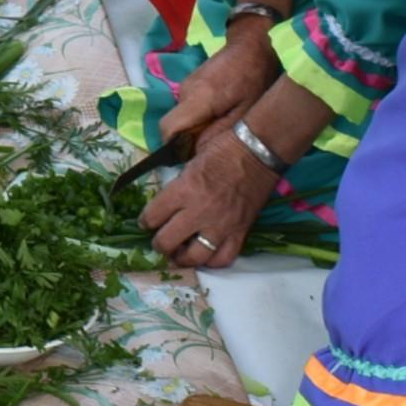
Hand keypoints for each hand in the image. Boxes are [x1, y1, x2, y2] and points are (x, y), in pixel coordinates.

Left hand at [144, 126, 269, 269]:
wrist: (260, 149)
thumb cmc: (225, 145)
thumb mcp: (191, 156)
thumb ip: (179, 180)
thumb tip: (168, 193)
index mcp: (185, 189)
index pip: (153, 216)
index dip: (145, 221)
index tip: (145, 222)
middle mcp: (200, 212)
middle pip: (167, 242)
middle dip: (159, 243)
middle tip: (160, 240)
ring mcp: (221, 226)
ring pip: (194, 257)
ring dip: (182, 258)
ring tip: (179, 253)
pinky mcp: (240, 232)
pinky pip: (224, 258)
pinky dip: (212, 260)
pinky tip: (206, 254)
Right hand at [159, 36, 280, 144]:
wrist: (254, 44)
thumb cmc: (255, 78)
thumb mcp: (246, 112)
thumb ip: (221, 132)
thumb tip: (198, 151)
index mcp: (198, 98)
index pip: (168, 129)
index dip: (175, 146)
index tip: (193, 153)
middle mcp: (185, 91)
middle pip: (175, 125)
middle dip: (190, 136)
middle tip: (217, 138)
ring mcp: (186, 85)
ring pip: (182, 116)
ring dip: (197, 124)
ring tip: (223, 120)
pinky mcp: (191, 82)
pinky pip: (189, 107)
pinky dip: (200, 114)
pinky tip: (222, 108)